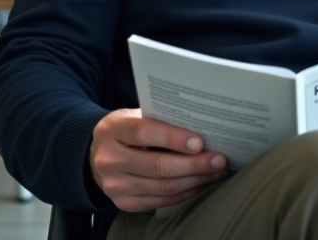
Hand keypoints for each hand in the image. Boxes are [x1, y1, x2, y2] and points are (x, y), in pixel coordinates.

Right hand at [89, 108, 228, 211]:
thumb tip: (202, 124)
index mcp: (112, 130)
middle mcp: (109, 159)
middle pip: (157, 165)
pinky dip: (185, 193)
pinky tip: (200, 183)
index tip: (199, 142)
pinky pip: (161, 201)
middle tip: (218, 159)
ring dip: (195, 180)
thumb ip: (161, 119)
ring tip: (216, 171)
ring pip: (163, 186)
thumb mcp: (136, 116)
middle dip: (194, 164)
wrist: (99, 155)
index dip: (173, 138)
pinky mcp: (124, 203)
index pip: (144, 132)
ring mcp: (115, 185)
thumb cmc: (128, 130)